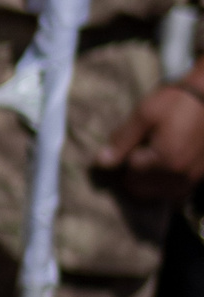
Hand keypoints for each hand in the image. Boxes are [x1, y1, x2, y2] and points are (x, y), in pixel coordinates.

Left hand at [97, 76, 203, 197]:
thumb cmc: (177, 101)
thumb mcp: (144, 114)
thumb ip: (122, 140)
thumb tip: (102, 163)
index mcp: (164, 160)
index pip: (129, 175)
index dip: (122, 161)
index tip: (124, 147)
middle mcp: (181, 175)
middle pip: (142, 190)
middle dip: (132, 177)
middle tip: (133, 156)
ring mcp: (194, 178)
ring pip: (160, 195)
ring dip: (148, 185)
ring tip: (146, 162)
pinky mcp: (203, 175)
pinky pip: (178, 193)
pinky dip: (166, 187)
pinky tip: (162, 170)